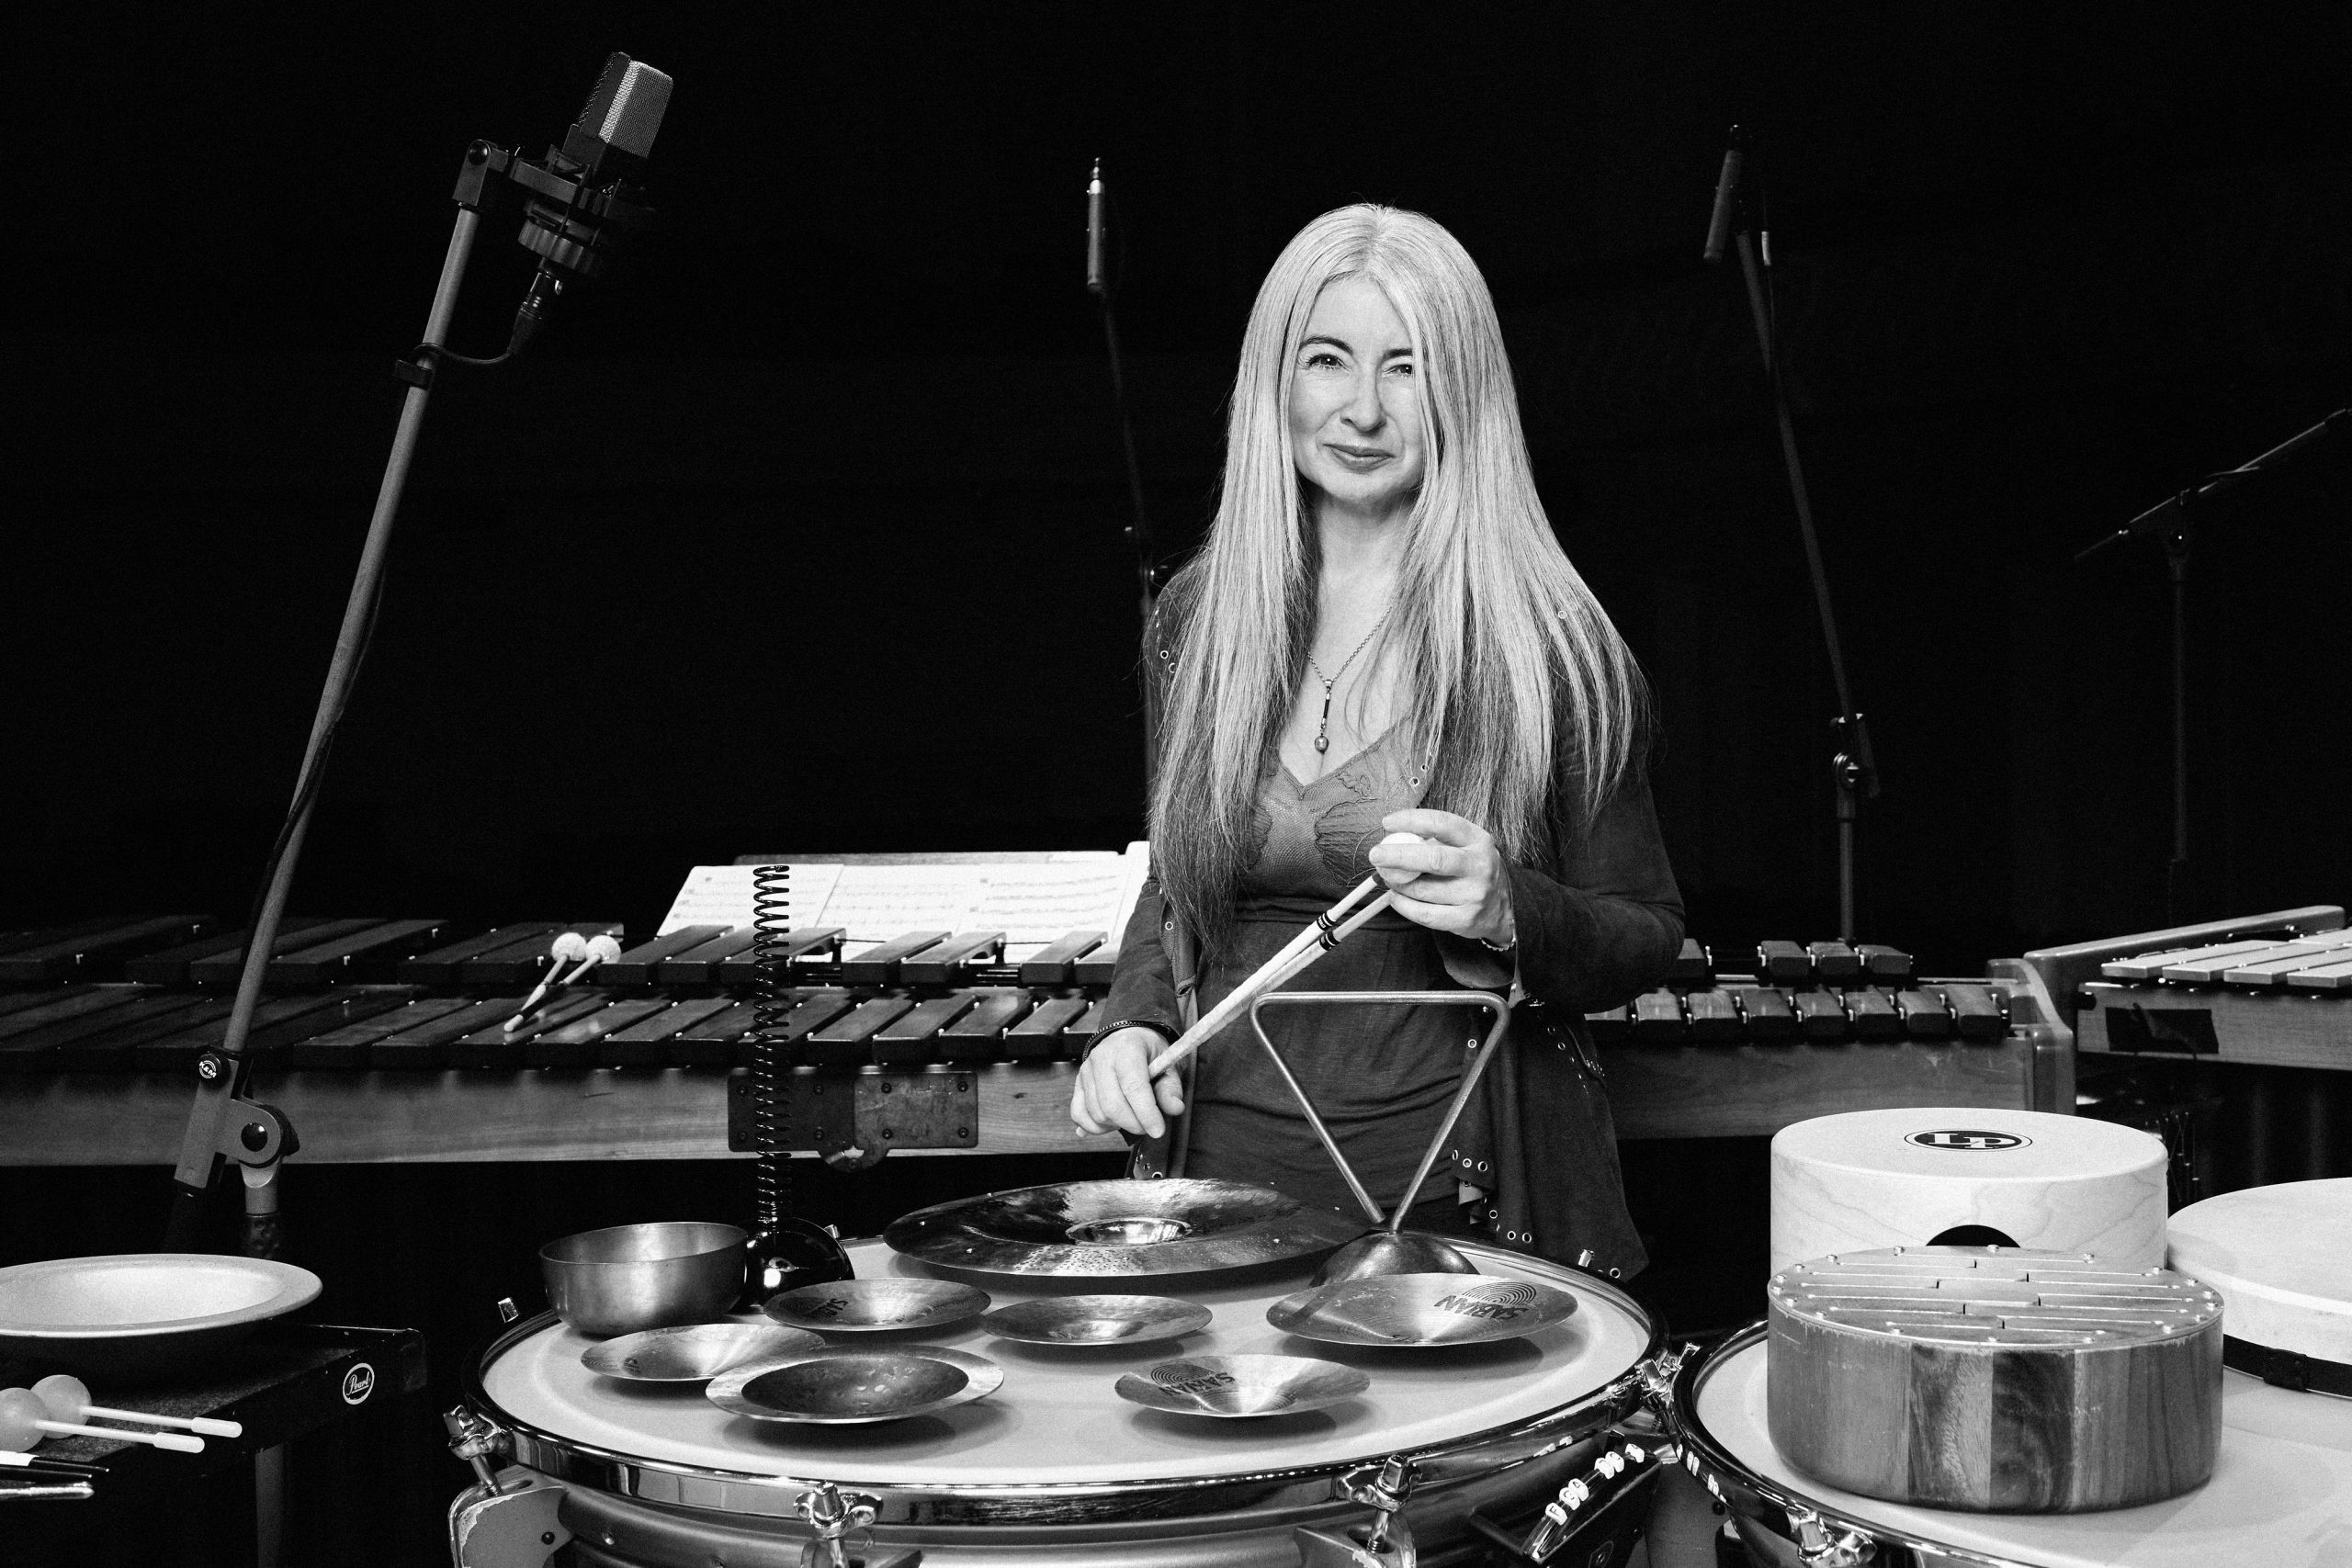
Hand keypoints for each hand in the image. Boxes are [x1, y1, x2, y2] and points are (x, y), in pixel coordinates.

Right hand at [1070, 1027, 1185, 1139]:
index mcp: (1127, 1048)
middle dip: (1133, 1124)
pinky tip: (1111, 1123)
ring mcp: (1086, 1071)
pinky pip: (1079, 1114)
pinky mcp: (1078, 1083)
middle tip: (1147, 1126)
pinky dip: (1094, 1126)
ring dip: (1117, 1125)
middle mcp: (1102, 1057)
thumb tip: (1174, 1108)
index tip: (1158, 1130)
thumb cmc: (1148, 1051)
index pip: (1133, 1086)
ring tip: (1132, 1118)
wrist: (1128, 1037)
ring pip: (1097, 1113)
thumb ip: (1171, 1088)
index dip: (1146, 1113)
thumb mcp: (1167, 1063)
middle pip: (1112, 1104)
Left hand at [1369, 808, 1515, 946]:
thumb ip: (1432, 840)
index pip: (1442, 823)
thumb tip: (1391, 839)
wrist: (1500, 906)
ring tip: (1389, 878)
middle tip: (1376, 855)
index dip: (1411, 821)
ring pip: (1423, 890)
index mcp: (1478, 840)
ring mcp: (1475, 894)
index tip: (1388, 823)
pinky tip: (1396, 897)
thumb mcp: (1462, 845)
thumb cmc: (1470, 869)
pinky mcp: (1466, 919)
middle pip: (1434, 859)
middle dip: (1398, 856)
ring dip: (1397, 883)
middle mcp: (1479, 866)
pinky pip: (1424, 914)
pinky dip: (1403, 905)